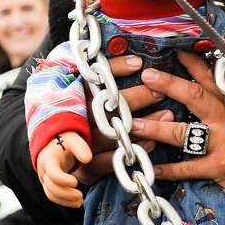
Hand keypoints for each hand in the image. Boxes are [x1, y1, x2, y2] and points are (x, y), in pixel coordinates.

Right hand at [36, 131, 93, 207]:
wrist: (54, 143)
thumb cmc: (66, 141)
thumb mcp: (74, 140)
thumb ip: (81, 148)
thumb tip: (87, 159)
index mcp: (48, 160)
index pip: (53, 174)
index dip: (63, 180)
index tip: (75, 182)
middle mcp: (44, 171)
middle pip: (51, 187)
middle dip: (66, 194)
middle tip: (81, 196)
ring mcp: (45, 179)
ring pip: (51, 195)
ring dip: (66, 200)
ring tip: (80, 201)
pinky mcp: (49, 185)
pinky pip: (53, 197)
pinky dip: (64, 202)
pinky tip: (77, 202)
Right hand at [76, 54, 166, 184]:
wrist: (56, 159)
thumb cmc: (73, 115)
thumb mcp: (73, 89)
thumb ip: (93, 73)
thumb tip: (128, 55)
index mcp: (69, 99)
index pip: (90, 79)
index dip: (114, 69)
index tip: (138, 63)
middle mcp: (74, 122)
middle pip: (106, 107)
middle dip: (136, 97)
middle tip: (160, 89)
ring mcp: (81, 146)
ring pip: (114, 133)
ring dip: (144, 124)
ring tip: (168, 113)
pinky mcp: (87, 170)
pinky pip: (113, 160)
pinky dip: (135, 148)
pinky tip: (153, 141)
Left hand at [132, 50, 224, 192]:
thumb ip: (214, 101)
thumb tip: (185, 82)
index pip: (208, 78)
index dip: (191, 63)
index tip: (173, 50)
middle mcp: (224, 118)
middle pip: (194, 97)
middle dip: (169, 85)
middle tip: (147, 76)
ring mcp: (221, 143)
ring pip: (183, 132)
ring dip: (156, 128)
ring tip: (134, 125)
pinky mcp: (217, 167)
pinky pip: (187, 167)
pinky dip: (168, 168)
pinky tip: (151, 167)